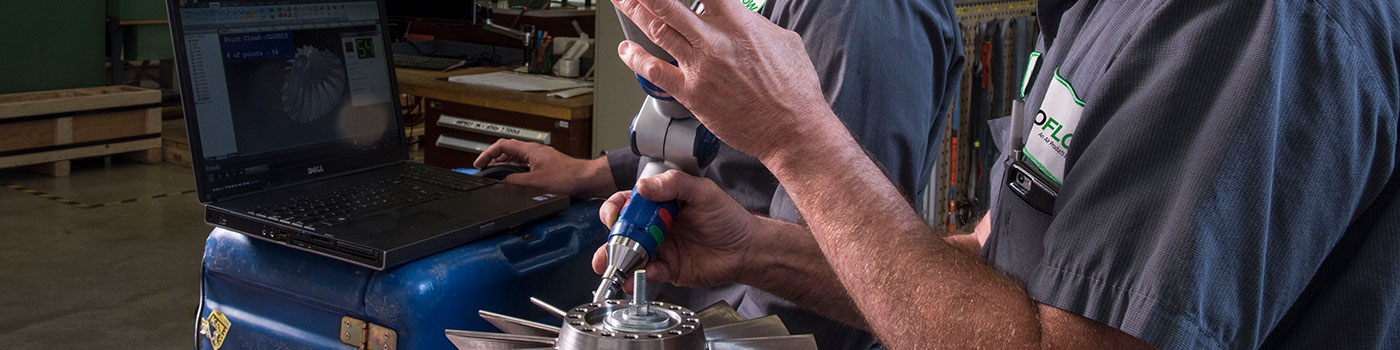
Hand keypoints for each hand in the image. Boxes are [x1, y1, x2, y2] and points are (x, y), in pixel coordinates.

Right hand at [472, 139, 612, 196]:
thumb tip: (501, 183)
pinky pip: (524, 166)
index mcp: (530, 150)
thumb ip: (515, 182)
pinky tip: (512, 180)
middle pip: (507, 151)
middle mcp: (534, 152)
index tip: (479, 163)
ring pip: (515, 159)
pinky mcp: (544, 166)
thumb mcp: (535, 182)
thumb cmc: (567, 177)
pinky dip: (514, 171)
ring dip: (504, 166)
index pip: (502, 146)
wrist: (585, 179)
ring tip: (494, 176)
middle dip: (493, 160)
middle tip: (484, 170)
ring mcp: (539, 158)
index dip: (487, 154)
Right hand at [592, 170, 756, 287]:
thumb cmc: (728, 218)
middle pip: (623, 231)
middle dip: (611, 240)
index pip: (628, 202)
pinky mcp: (668, 269)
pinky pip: (648, 273)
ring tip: (616, 267)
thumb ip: (674, 183)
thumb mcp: (703, 192)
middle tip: (612, 247)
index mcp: (660, 203)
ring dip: (619, 262)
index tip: (614, 217)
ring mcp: (661, 248)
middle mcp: (656, 225)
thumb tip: (644, 186)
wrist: (746, 249)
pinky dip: (641, 276)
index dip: (615, 209)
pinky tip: (642, 274)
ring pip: (631, 255)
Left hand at [611, 0, 835, 159]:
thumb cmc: (794, 88)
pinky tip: (626, 50)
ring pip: (657, 30)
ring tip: (622, 1)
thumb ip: (755, 24)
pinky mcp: (691, 93)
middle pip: (667, 4)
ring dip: (635, 12)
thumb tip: (743, 16)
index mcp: (739, 23)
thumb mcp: (784, 40)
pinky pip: (654, 72)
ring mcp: (700, 67)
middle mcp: (715, 41)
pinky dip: (635, 58)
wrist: (792, 128)